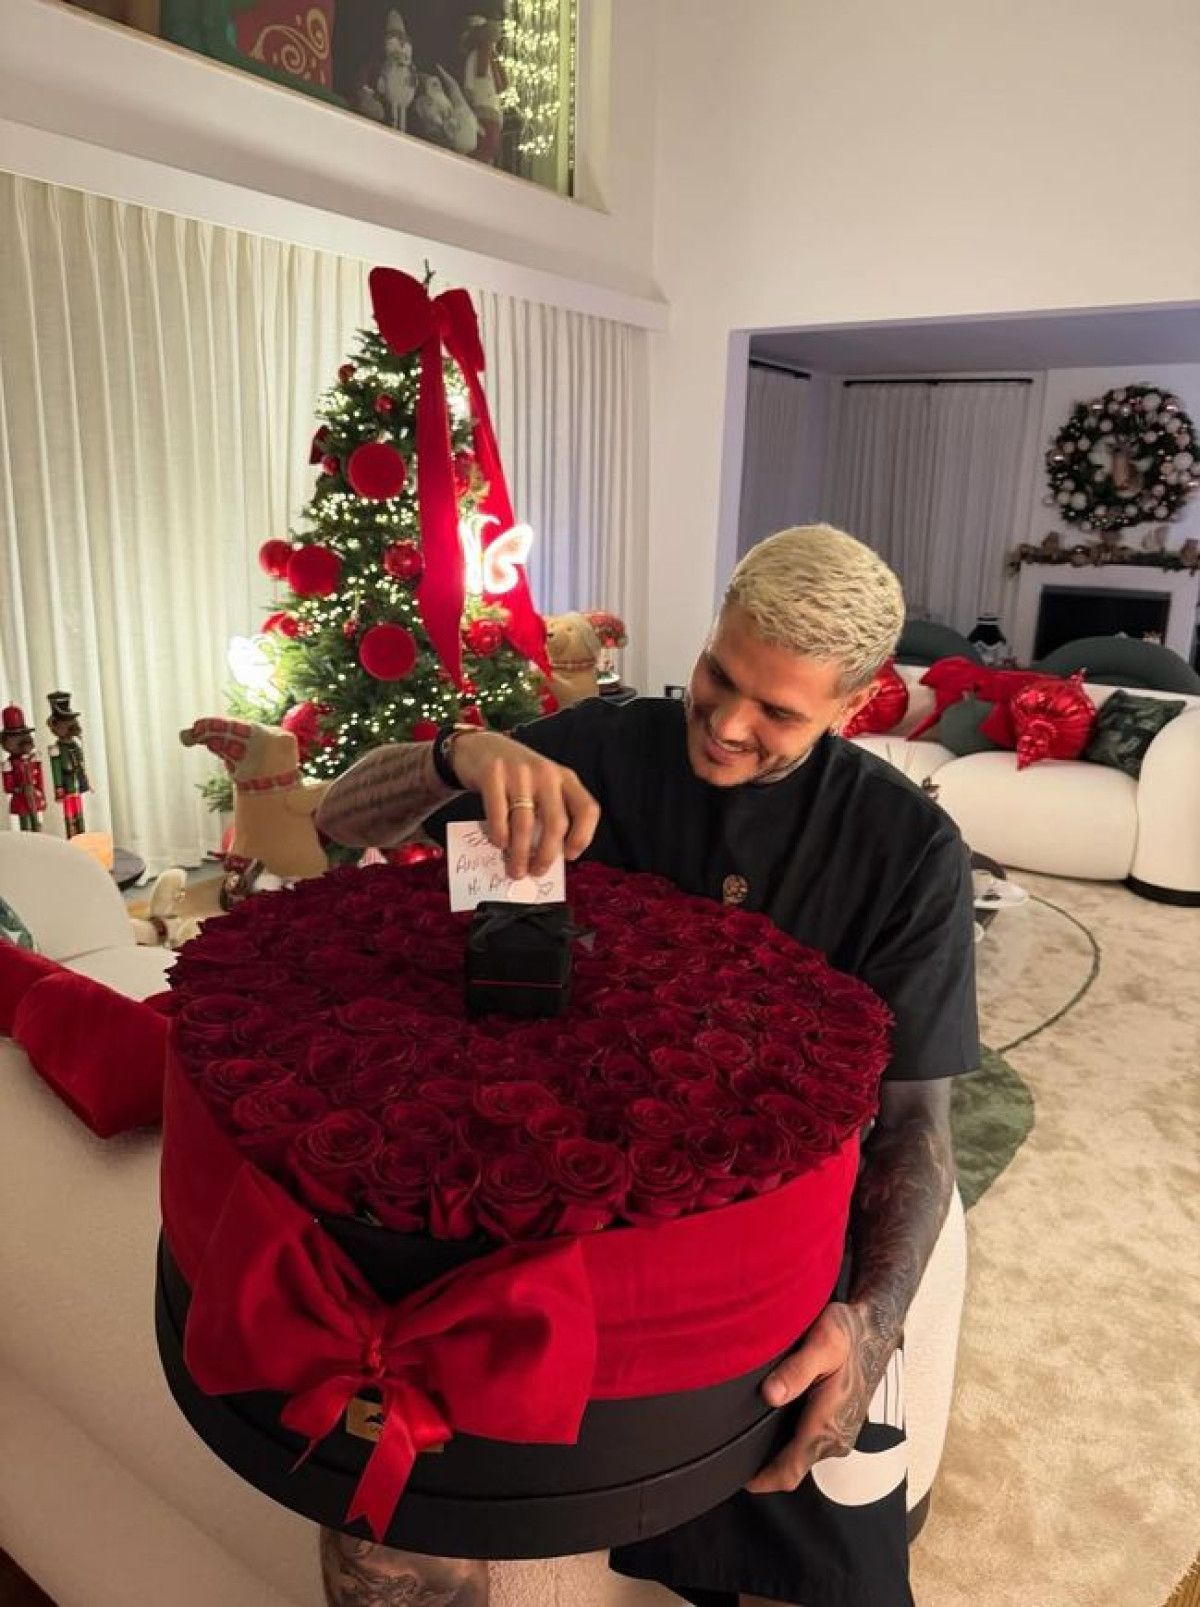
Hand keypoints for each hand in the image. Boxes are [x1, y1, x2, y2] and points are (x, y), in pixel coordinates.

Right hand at [449, 732, 599, 878]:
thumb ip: (547, 812)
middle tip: (536, 872)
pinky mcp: (493, 774)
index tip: (569, 856)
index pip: (587, 809)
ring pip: (525, 823)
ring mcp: (519, 772)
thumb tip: (544, 857)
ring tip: (515, 870)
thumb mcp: (541, 786)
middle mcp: (546, 773)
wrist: (480, 746)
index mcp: (565, 778)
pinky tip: (499, 844)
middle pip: (556, 822)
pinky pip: (498, 814)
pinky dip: (499, 835)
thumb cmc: (516, 776)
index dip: (583, 836)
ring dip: (519, 853)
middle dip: (546, 854)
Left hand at [744, 1302, 894, 1494]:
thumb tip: (770, 1395)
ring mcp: (839, 1435)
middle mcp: (835, 1439)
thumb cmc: (847, 1334)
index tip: (734, 1474)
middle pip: (791, 1468)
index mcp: (828, 1426)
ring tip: (746, 1432)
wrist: (875, 1331)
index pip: (788, 1472)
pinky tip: (772, 1418)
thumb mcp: (822, 1342)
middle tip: (732, 1447)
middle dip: (763, 1465)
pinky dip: (789, 1440)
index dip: (761, 1479)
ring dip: (776, 1452)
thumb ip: (796, 1370)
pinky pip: (809, 1444)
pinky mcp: (840, 1426)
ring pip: (800, 1456)